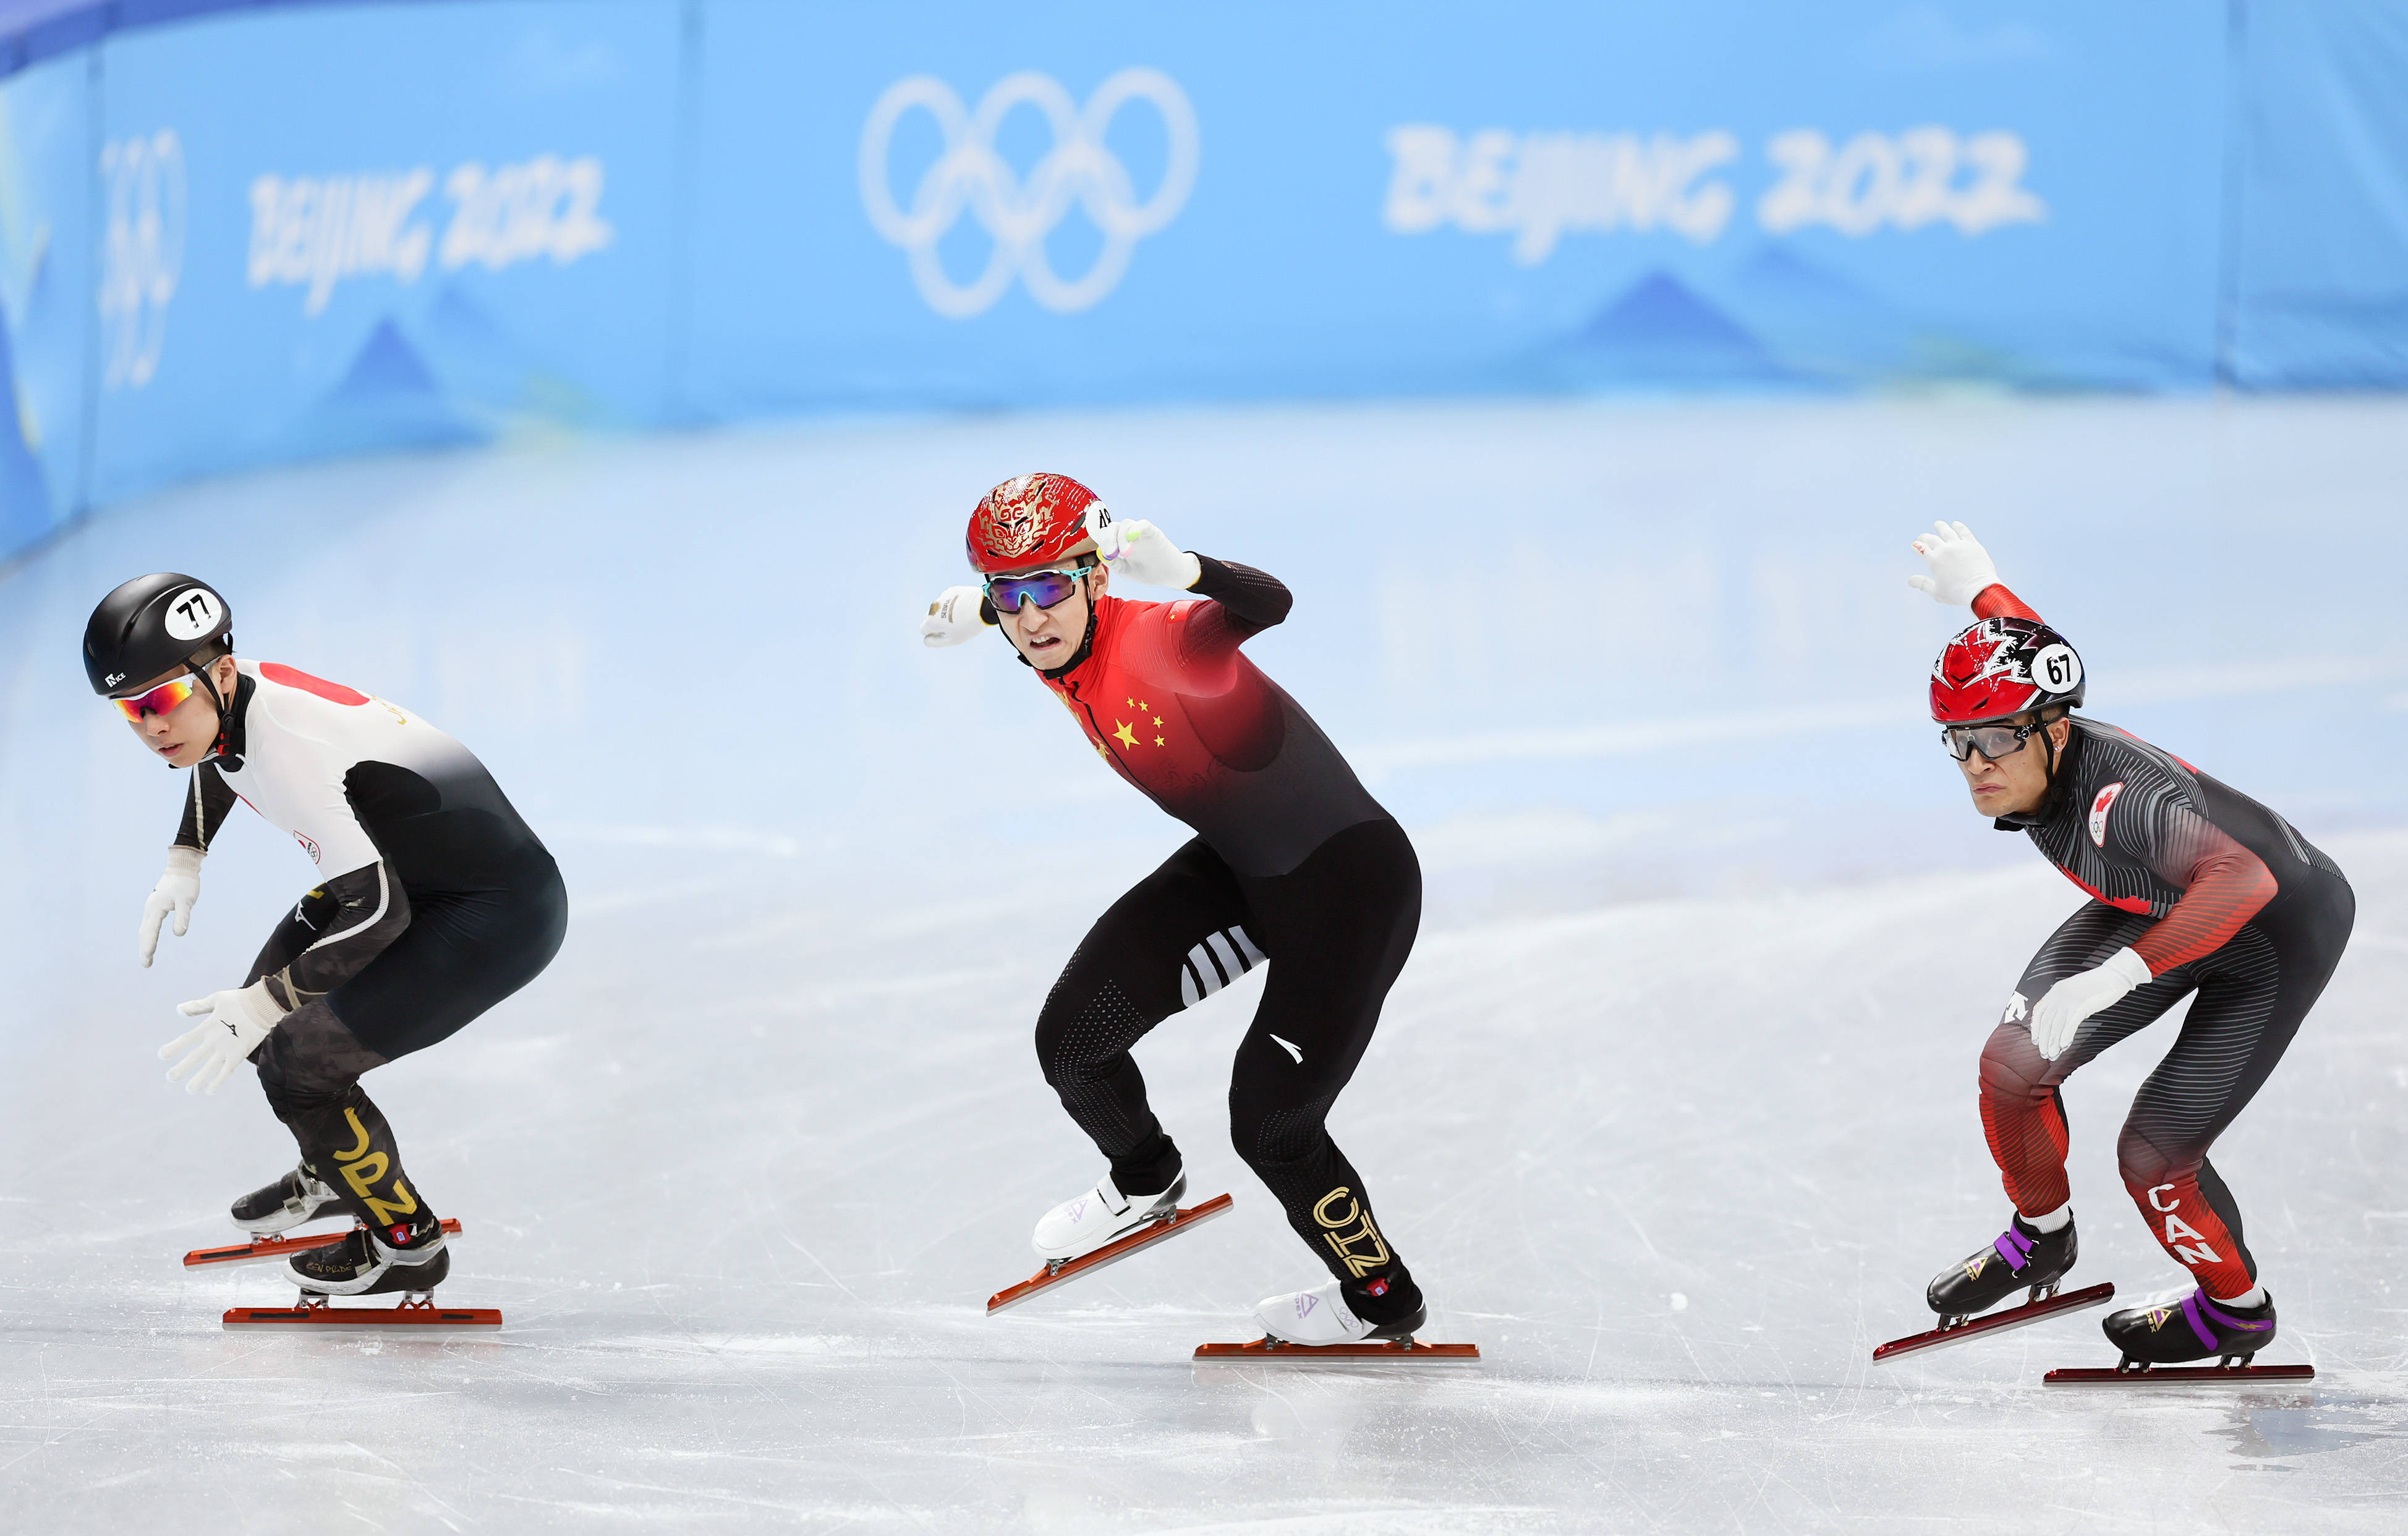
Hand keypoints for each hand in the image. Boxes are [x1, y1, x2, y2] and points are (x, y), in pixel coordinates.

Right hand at [139, 847, 204, 966]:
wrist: (181, 868)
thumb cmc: (185, 884)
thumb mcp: (187, 901)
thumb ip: (183, 916)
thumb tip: (179, 934)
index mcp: (156, 908)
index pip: (151, 930)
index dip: (149, 945)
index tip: (148, 958)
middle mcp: (151, 909)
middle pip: (145, 932)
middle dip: (145, 948)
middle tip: (146, 964)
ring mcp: (152, 907)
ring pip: (146, 928)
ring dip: (145, 943)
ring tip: (147, 956)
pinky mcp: (156, 906)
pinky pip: (150, 924)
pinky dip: (149, 935)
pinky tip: (151, 940)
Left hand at [160, 981, 283, 1094]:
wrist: (264, 1005)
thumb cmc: (240, 1000)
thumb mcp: (216, 999)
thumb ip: (197, 1006)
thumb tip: (178, 1010)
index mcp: (208, 1026)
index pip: (187, 1039)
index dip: (174, 1048)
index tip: (162, 1055)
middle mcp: (215, 1040)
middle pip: (195, 1057)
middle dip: (182, 1068)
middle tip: (170, 1078)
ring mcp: (228, 1049)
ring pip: (210, 1068)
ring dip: (199, 1079)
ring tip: (190, 1090)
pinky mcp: (239, 1054)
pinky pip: (227, 1071)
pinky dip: (219, 1081)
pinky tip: (210, 1090)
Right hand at [920, 586, 988, 647]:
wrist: (982, 607)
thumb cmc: (968, 626)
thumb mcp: (952, 640)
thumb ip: (935, 642)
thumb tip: (926, 640)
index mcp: (931, 621)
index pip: (924, 629)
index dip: (933, 634)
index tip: (945, 634)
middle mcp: (933, 608)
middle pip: (929, 617)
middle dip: (937, 622)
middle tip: (953, 626)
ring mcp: (942, 597)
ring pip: (940, 608)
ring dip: (945, 612)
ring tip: (961, 616)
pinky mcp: (951, 590)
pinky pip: (949, 599)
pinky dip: (953, 603)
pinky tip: (964, 607)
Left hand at [1094, 517, 1201, 590]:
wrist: (1169, 574)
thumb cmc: (1147, 571)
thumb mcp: (1126, 571)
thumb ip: (1114, 563)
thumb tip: (1101, 555)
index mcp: (1119, 543)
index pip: (1106, 535)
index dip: (1103, 542)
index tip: (1107, 554)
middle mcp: (1128, 535)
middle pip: (1113, 526)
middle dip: (1109, 538)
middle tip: (1112, 552)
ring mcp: (1140, 532)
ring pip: (1126, 524)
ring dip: (1122, 538)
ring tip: (1126, 553)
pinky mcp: (1152, 532)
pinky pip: (1142, 524)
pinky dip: (1136, 528)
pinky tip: (1133, 536)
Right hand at [1907, 520, 2001, 606]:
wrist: (1979, 589)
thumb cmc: (1957, 593)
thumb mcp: (1936, 592)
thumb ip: (1923, 584)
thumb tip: (1910, 580)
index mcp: (1933, 561)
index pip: (1921, 549)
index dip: (1916, 546)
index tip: (1914, 545)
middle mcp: (1944, 550)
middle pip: (1932, 539)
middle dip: (1925, 537)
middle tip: (1923, 537)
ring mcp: (1959, 545)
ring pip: (1947, 531)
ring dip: (1940, 527)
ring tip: (1938, 524)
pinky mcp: (1972, 544)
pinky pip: (1964, 532)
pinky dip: (1959, 527)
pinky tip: (1955, 524)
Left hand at [2028, 948, 2150, 1060]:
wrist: (2112, 976)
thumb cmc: (2097, 985)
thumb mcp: (2074, 992)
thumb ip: (2065, 1004)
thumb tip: (2061, 1021)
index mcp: (2055, 991)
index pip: (2039, 1012)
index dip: (2036, 1028)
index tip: (2036, 1040)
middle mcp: (2059, 995)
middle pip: (2046, 1022)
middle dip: (2044, 1040)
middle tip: (2045, 1053)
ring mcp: (2069, 1000)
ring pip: (2056, 1025)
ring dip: (2053, 1042)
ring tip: (2053, 1054)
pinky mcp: (2081, 1005)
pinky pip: (2070, 1024)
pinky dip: (2065, 1036)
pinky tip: (2064, 1046)